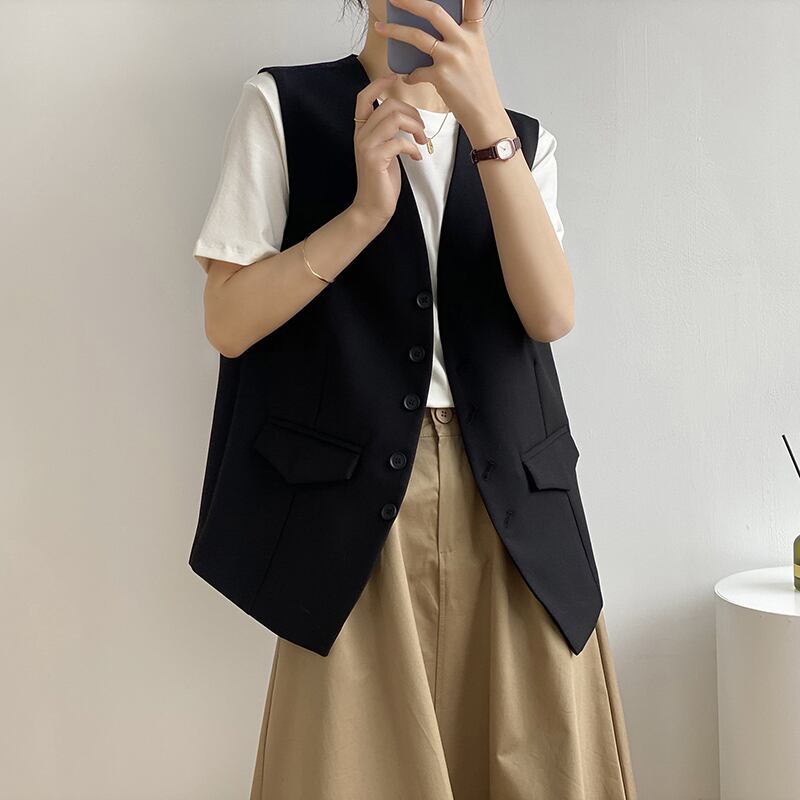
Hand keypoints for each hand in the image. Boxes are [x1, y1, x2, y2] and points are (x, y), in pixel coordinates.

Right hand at [350, 74, 428, 227]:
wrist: (371, 208)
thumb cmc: (381, 181)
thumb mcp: (385, 151)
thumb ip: (389, 132)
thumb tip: (407, 116)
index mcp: (361, 131)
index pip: (364, 97)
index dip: (379, 83)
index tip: (395, 76)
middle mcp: (361, 135)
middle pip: (388, 105)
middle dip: (412, 113)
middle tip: (422, 129)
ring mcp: (366, 146)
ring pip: (394, 118)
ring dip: (416, 127)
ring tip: (422, 141)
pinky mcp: (375, 159)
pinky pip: (400, 141)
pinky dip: (414, 148)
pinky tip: (417, 158)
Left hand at [374, 0, 504, 132]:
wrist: (484, 114)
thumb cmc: (478, 87)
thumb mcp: (476, 55)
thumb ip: (459, 38)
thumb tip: (431, 31)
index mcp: (475, 32)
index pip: (473, 1)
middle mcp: (464, 40)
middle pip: (433, 11)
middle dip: (410, 2)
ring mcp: (452, 57)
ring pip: (417, 37)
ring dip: (395, 30)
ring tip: (381, 27)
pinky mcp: (441, 76)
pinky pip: (417, 71)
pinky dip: (409, 75)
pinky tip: (407, 77)